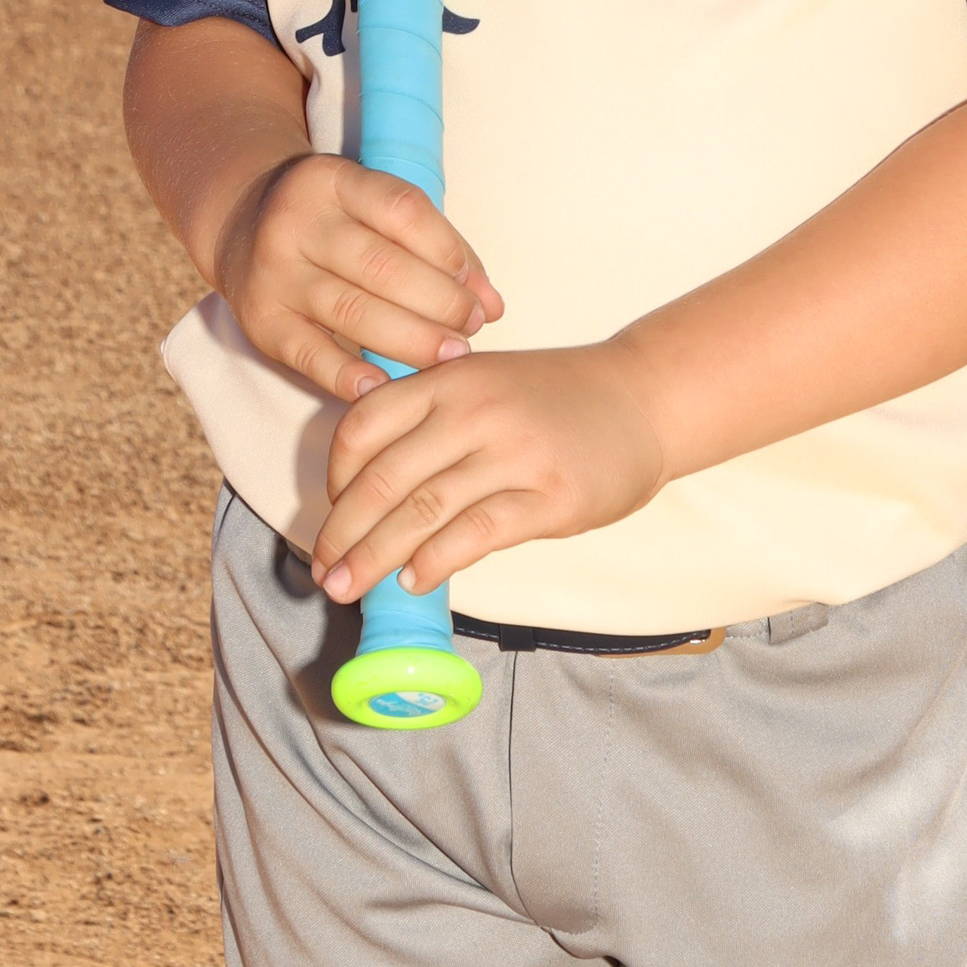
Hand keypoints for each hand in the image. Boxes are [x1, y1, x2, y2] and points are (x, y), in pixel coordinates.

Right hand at [215, 154, 502, 406]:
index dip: (448, 250)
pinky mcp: (260, 321)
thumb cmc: (334, 220)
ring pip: (352, 311)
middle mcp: (297, 222)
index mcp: (332, 180)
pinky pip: (309, 354)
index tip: (477, 285)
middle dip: (440, 302)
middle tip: (473, 327)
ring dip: (412, 340)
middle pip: (382, 267)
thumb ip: (434, 245)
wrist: (241, 222)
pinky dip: (349, 375)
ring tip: (451, 356)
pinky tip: (385, 386)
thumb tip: (492, 302)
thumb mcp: (372, 207)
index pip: (402, 209)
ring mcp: (274, 273)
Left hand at [310, 344, 667, 602]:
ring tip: (350, 588)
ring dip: (375, 558)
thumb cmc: (555, 398)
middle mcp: (474, 410)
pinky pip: (475, 533)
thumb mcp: (485, 382)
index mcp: (450, 378)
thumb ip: (430, 416)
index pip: (364, 426)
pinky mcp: (548, 495)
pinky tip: (414, 580)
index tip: (330, 515)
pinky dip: (435, 562)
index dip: (335, 479)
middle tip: (324, 573)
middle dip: (343, 534)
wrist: (642, 399)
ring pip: (422, 511)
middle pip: (384, 478)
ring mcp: (513, 452)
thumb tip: (365, 490)